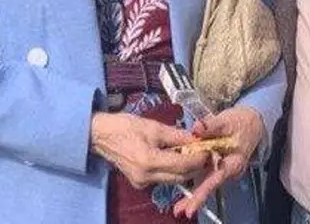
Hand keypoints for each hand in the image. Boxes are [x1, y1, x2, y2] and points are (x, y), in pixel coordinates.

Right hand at [89, 113, 209, 188]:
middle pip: (180, 176)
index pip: (183, 164)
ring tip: (191, 153)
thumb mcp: (153, 126)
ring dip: (185, 169)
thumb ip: (176, 135)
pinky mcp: (139, 183)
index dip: (199, 158)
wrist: (100, 136)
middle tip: (204, 152)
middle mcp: (146, 176)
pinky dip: (172, 170)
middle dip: (195, 166)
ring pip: (173, 179)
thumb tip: (196, 138)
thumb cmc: (125, 126)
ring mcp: (142, 182)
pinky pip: (162, 179)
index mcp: (150, 160)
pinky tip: (175, 158)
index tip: (209, 149)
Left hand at [172, 106, 265, 218]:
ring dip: (194, 195)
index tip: (193, 206)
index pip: (216, 178)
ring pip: (207, 182)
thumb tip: (196, 128)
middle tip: (180, 210)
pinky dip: (195, 183)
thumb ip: (211, 125)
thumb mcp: (227, 121)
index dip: (204, 192)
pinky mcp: (217, 165)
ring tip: (179, 207)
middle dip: (196, 198)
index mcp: (233, 161)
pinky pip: (205, 176)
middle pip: (210, 185)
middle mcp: (228, 169)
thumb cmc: (241, 122)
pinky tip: (185, 195)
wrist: (252, 122)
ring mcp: (222, 168)